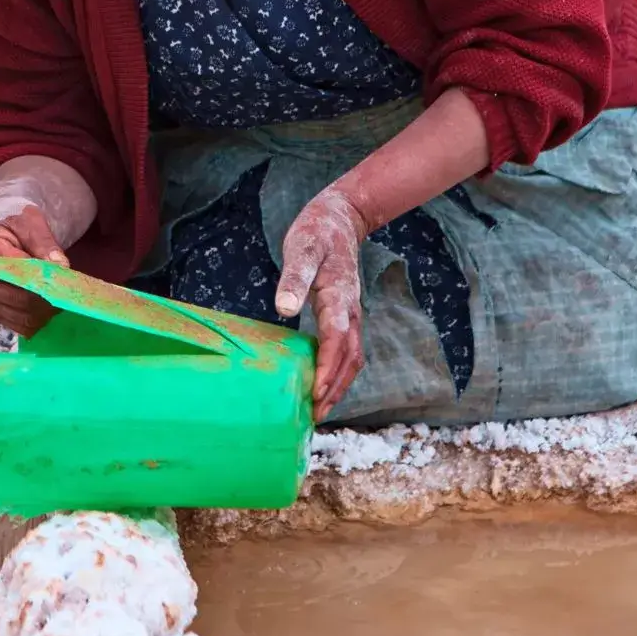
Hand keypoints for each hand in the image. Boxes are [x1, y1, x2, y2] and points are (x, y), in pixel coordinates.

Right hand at [0, 200, 68, 337]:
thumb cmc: (16, 222)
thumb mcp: (31, 220)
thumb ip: (45, 242)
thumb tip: (61, 266)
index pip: (21, 277)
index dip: (46, 280)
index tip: (66, 277)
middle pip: (24, 301)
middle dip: (51, 297)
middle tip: (70, 289)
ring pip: (26, 318)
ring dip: (48, 311)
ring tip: (60, 294)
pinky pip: (23, 326)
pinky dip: (40, 319)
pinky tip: (48, 304)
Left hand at [274, 188, 368, 415]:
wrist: (339, 219)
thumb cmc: (316, 233)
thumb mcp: (302, 249)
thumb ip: (294, 278)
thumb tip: (283, 308)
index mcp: (339, 297)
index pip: (338, 339)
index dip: (328, 367)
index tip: (316, 392)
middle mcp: (350, 310)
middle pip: (350, 358)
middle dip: (336, 389)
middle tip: (316, 416)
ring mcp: (351, 314)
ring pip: (353, 357)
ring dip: (339, 385)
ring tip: (320, 409)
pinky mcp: (346, 315)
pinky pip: (348, 350)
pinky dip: (340, 371)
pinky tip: (323, 382)